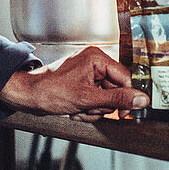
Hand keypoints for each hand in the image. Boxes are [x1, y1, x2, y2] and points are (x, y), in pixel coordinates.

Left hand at [0, 47, 149, 121]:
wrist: (27, 97)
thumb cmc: (49, 91)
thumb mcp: (87, 98)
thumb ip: (117, 99)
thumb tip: (141, 99)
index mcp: (97, 58)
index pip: (124, 77)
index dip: (125, 97)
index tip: (123, 112)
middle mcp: (93, 63)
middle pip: (115, 91)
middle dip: (101, 105)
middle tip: (88, 108)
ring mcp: (87, 76)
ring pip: (105, 100)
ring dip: (93, 110)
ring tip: (78, 109)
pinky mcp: (82, 86)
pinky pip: (95, 102)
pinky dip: (87, 110)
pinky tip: (75, 110)